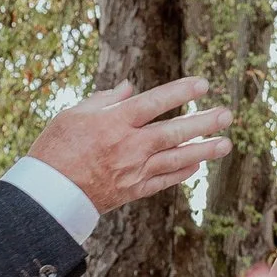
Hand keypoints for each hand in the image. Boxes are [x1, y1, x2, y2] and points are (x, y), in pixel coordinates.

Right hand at [27, 77, 234, 212]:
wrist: (48, 193)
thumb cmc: (56, 147)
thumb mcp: (74, 114)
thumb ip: (106, 100)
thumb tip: (131, 87)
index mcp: (114, 123)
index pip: (154, 103)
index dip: (180, 92)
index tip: (203, 84)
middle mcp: (129, 146)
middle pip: (174, 132)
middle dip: (204, 123)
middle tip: (228, 115)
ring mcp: (134, 170)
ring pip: (177, 159)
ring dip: (204, 150)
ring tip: (226, 144)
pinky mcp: (134, 190)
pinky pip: (165, 181)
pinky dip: (183, 173)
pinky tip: (197, 165)